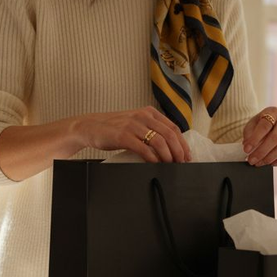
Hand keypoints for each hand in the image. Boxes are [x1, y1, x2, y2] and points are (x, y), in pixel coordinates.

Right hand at [75, 106, 190, 162]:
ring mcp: (133, 125)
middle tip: (182, 163)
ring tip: (170, 165)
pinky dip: (153, 158)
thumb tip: (169, 147)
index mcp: (148, 112)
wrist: (90, 126)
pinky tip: (155, 164)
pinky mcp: (124, 136)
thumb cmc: (113, 127)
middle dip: (179, 151)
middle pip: (169, 135)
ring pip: (160, 141)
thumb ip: (150, 129)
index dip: (182, 143)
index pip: (173, 127)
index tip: (187, 155)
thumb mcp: (135, 123)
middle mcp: (143, 116)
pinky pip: (144, 149)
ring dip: (168, 156)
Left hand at [242, 107, 276, 166]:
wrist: (268, 126)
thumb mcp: (250, 127)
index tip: (246, 149)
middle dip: (262, 151)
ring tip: (259, 163)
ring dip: (270, 157)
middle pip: (275, 137)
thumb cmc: (258, 126)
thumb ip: (249, 135)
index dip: (255, 139)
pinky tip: (271, 163)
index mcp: (272, 112)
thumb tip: (249, 148)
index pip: (265, 126)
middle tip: (251, 160)